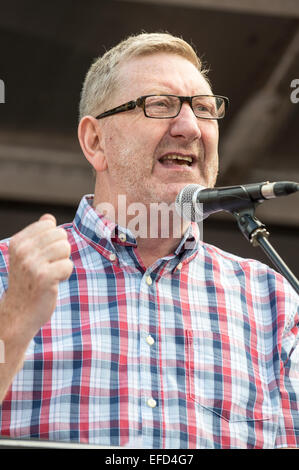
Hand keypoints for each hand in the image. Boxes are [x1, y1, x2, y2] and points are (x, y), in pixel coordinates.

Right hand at [3, 214, 72, 337]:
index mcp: (18, 242)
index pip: (49, 224)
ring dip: (63, 262)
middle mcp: (23, 251)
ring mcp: (32, 264)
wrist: (20, 312)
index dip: (53, 240)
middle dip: (61, 251)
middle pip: (60, 235)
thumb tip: (49, 217)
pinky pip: (67, 265)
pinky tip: (54, 282)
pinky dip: (65, 275)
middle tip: (49, 266)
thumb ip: (38, 235)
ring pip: (66, 248)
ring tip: (51, 274)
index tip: (44, 256)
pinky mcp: (44, 277)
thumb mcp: (27, 255)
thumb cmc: (28, 282)